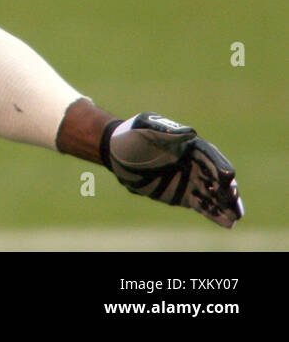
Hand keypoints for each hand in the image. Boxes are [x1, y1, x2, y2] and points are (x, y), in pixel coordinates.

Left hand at [106, 112, 243, 227]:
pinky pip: (203, 206)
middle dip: (228, 189)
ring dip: (226, 205)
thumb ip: (168, 132)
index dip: (220, 166)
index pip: (210, 157)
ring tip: (236, 216)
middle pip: (218, 177)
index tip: (228, 176)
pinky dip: (215, 214)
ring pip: (214, 194)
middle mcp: (196, 164)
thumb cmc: (131, 136)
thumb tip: (190, 132)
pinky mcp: (184, 196)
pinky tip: (228, 223)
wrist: (116, 154)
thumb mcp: (146, 128)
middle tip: (233, 200)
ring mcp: (192, 181)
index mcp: (191, 146)